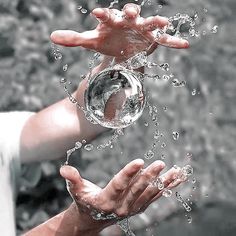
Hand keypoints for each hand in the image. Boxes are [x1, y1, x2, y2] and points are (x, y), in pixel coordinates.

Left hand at [50, 3, 188, 60]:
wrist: (119, 47)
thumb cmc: (105, 41)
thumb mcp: (90, 42)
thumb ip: (74, 39)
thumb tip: (51, 37)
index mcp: (111, 20)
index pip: (107, 15)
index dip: (103, 14)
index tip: (97, 14)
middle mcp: (128, 21)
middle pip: (130, 13)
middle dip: (130, 12)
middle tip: (129, 12)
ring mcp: (141, 29)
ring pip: (149, 23)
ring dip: (155, 22)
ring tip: (163, 22)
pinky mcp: (151, 39)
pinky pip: (164, 40)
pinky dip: (173, 41)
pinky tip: (185, 44)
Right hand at [60, 159, 183, 232]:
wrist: (92, 219)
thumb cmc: (84, 201)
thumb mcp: (77, 190)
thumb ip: (72, 179)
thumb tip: (63, 169)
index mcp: (105, 200)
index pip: (119, 185)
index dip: (129, 173)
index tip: (140, 161)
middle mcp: (121, 206)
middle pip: (137, 190)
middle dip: (149, 176)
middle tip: (160, 163)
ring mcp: (132, 208)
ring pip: (150, 194)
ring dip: (163, 183)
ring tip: (176, 172)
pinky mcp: (139, 207)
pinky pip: (155, 197)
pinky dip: (166, 188)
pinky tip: (176, 179)